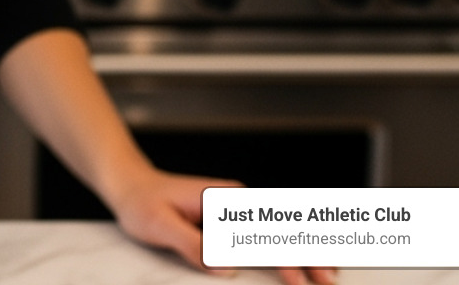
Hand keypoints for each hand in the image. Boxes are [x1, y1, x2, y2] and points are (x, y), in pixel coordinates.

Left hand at [106, 167, 337, 284]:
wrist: (129, 184)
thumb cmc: (141, 201)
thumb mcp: (159, 225)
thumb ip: (192, 246)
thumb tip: (228, 268)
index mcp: (221, 202)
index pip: (263, 232)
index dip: (287, 257)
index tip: (302, 280)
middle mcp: (234, 202)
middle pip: (279, 229)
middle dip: (308, 254)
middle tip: (329, 280)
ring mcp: (234, 208)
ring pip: (277, 229)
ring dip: (304, 249)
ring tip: (330, 272)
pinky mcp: (230, 217)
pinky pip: (264, 231)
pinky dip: (287, 245)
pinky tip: (301, 258)